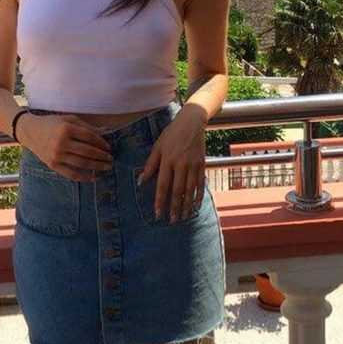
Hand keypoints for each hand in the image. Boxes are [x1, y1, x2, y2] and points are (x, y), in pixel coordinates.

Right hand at [18, 113, 111, 181]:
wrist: (30, 131)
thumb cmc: (51, 123)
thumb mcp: (68, 119)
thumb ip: (86, 126)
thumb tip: (104, 132)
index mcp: (66, 129)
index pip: (90, 137)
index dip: (102, 143)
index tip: (109, 147)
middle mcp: (61, 143)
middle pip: (88, 151)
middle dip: (102, 156)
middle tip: (111, 159)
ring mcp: (57, 155)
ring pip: (82, 163)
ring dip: (97, 166)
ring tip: (106, 167)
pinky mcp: (53, 165)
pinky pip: (70, 174)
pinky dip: (83, 177)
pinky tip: (93, 178)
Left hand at [138, 106, 207, 221]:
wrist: (192, 123)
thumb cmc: (171, 134)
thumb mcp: (157, 147)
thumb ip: (150, 165)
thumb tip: (140, 181)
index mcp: (167, 161)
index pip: (162, 186)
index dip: (160, 201)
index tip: (158, 214)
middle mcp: (181, 165)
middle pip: (177, 191)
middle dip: (174, 207)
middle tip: (172, 220)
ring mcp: (193, 165)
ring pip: (190, 190)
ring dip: (186, 205)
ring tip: (183, 216)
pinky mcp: (202, 165)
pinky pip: (201, 184)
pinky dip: (199, 196)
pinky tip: (196, 206)